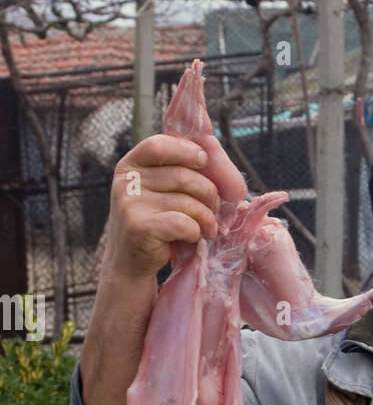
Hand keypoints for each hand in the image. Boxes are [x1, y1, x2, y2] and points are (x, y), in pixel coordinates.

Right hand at [104, 134, 220, 279]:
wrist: (131, 262)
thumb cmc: (157, 222)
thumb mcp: (165, 189)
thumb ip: (185, 165)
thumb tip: (212, 141)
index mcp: (131, 164)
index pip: (159, 145)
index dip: (187, 151)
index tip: (203, 162)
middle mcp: (125, 181)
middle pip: (181, 175)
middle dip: (208, 193)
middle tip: (214, 208)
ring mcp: (129, 204)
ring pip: (186, 201)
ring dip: (206, 217)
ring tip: (208, 227)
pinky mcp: (138, 227)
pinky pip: (182, 222)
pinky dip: (195, 231)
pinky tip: (193, 237)